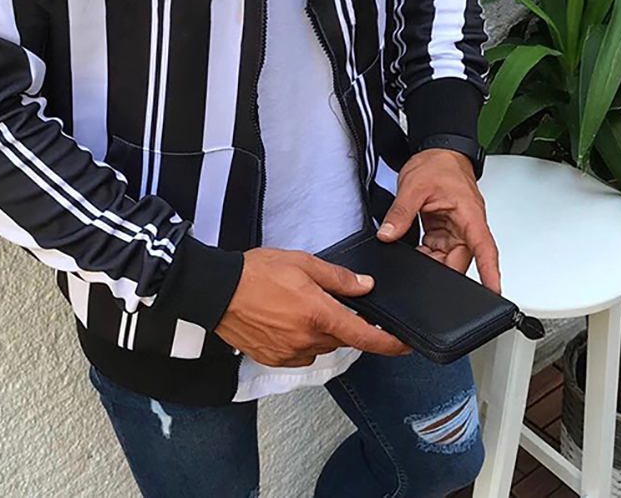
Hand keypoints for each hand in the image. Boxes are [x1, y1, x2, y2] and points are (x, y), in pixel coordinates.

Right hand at [213, 247, 411, 366]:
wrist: (216, 291)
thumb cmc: (255, 272)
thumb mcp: (302, 262)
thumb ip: (337, 277)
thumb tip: (364, 286)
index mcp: (319, 315)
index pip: (365, 337)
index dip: (389, 343)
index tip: (404, 345)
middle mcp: (307, 340)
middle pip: (341, 338)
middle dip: (341, 322)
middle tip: (323, 300)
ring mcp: (290, 353)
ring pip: (320, 346)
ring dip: (319, 330)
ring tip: (297, 305)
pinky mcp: (274, 359)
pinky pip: (299, 352)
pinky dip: (301, 339)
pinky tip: (284, 319)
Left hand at [378, 149, 501, 293]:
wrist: (438, 152)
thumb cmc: (438, 164)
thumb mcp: (414, 187)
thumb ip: (400, 213)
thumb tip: (388, 234)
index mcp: (470, 215)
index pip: (485, 249)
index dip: (490, 272)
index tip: (493, 291)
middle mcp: (467, 225)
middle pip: (461, 259)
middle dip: (443, 271)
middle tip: (421, 273)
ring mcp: (456, 228)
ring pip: (448, 257)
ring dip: (432, 261)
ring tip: (414, 256)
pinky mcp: (445, 228)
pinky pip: (438, 248)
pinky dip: (426, 252)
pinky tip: (414, 250)